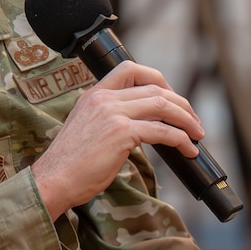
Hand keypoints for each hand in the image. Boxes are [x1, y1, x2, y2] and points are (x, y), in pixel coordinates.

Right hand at [30, 61, 204, 214]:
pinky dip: (181, 139)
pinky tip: (188, 150)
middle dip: (181, 104)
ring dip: (186, 120)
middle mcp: (103, 98)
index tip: (171, 97)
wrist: (52, 180)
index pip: (131, 68)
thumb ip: (108, 119)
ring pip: (163, 106)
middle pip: (155, 88)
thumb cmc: (68, 165)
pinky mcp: (121, 133)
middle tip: (193, 121)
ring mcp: (112, 114)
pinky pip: (162, 131)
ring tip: (197, 134)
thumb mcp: (86, 129)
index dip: (158, 79)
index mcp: (94, 94)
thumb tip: (139, 127)